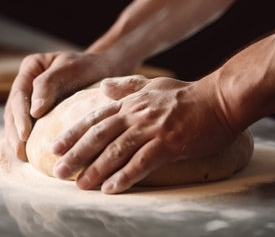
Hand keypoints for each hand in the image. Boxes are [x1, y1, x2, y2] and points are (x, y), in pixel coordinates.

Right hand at [3, 51, 116, 160]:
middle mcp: (25, 83)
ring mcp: (29, 99)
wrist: (102, 70)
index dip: (19, 116)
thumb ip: (49, 84)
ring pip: (16, 121)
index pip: (19, 94)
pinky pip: (28, 127)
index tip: (25, 134)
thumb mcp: (71, 68)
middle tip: (20, 152)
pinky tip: (29, 157)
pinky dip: (27, 141)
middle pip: (13, 110)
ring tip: (22, 157)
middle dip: (14, 132)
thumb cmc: (88, 67)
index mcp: (30, 68)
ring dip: (16, 140)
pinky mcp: (37, 113)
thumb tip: (34, 112)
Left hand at [51, 75, 236, 193]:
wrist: (220, 97)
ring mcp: (151, 129)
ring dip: (96, 170)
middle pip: (99, 136)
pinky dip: (125, 177)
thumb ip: (127, 86)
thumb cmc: (187, 94)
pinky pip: (142, 163)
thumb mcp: (154, 84)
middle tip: (58, 171)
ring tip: (80, 185)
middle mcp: (136, 115)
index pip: (95, 119)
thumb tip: (104, 87)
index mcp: (130, 103)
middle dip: (76, 154)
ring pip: (116, 151)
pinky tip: (111, 189)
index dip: (73, 133)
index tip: (55, 146)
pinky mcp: (168, 143)